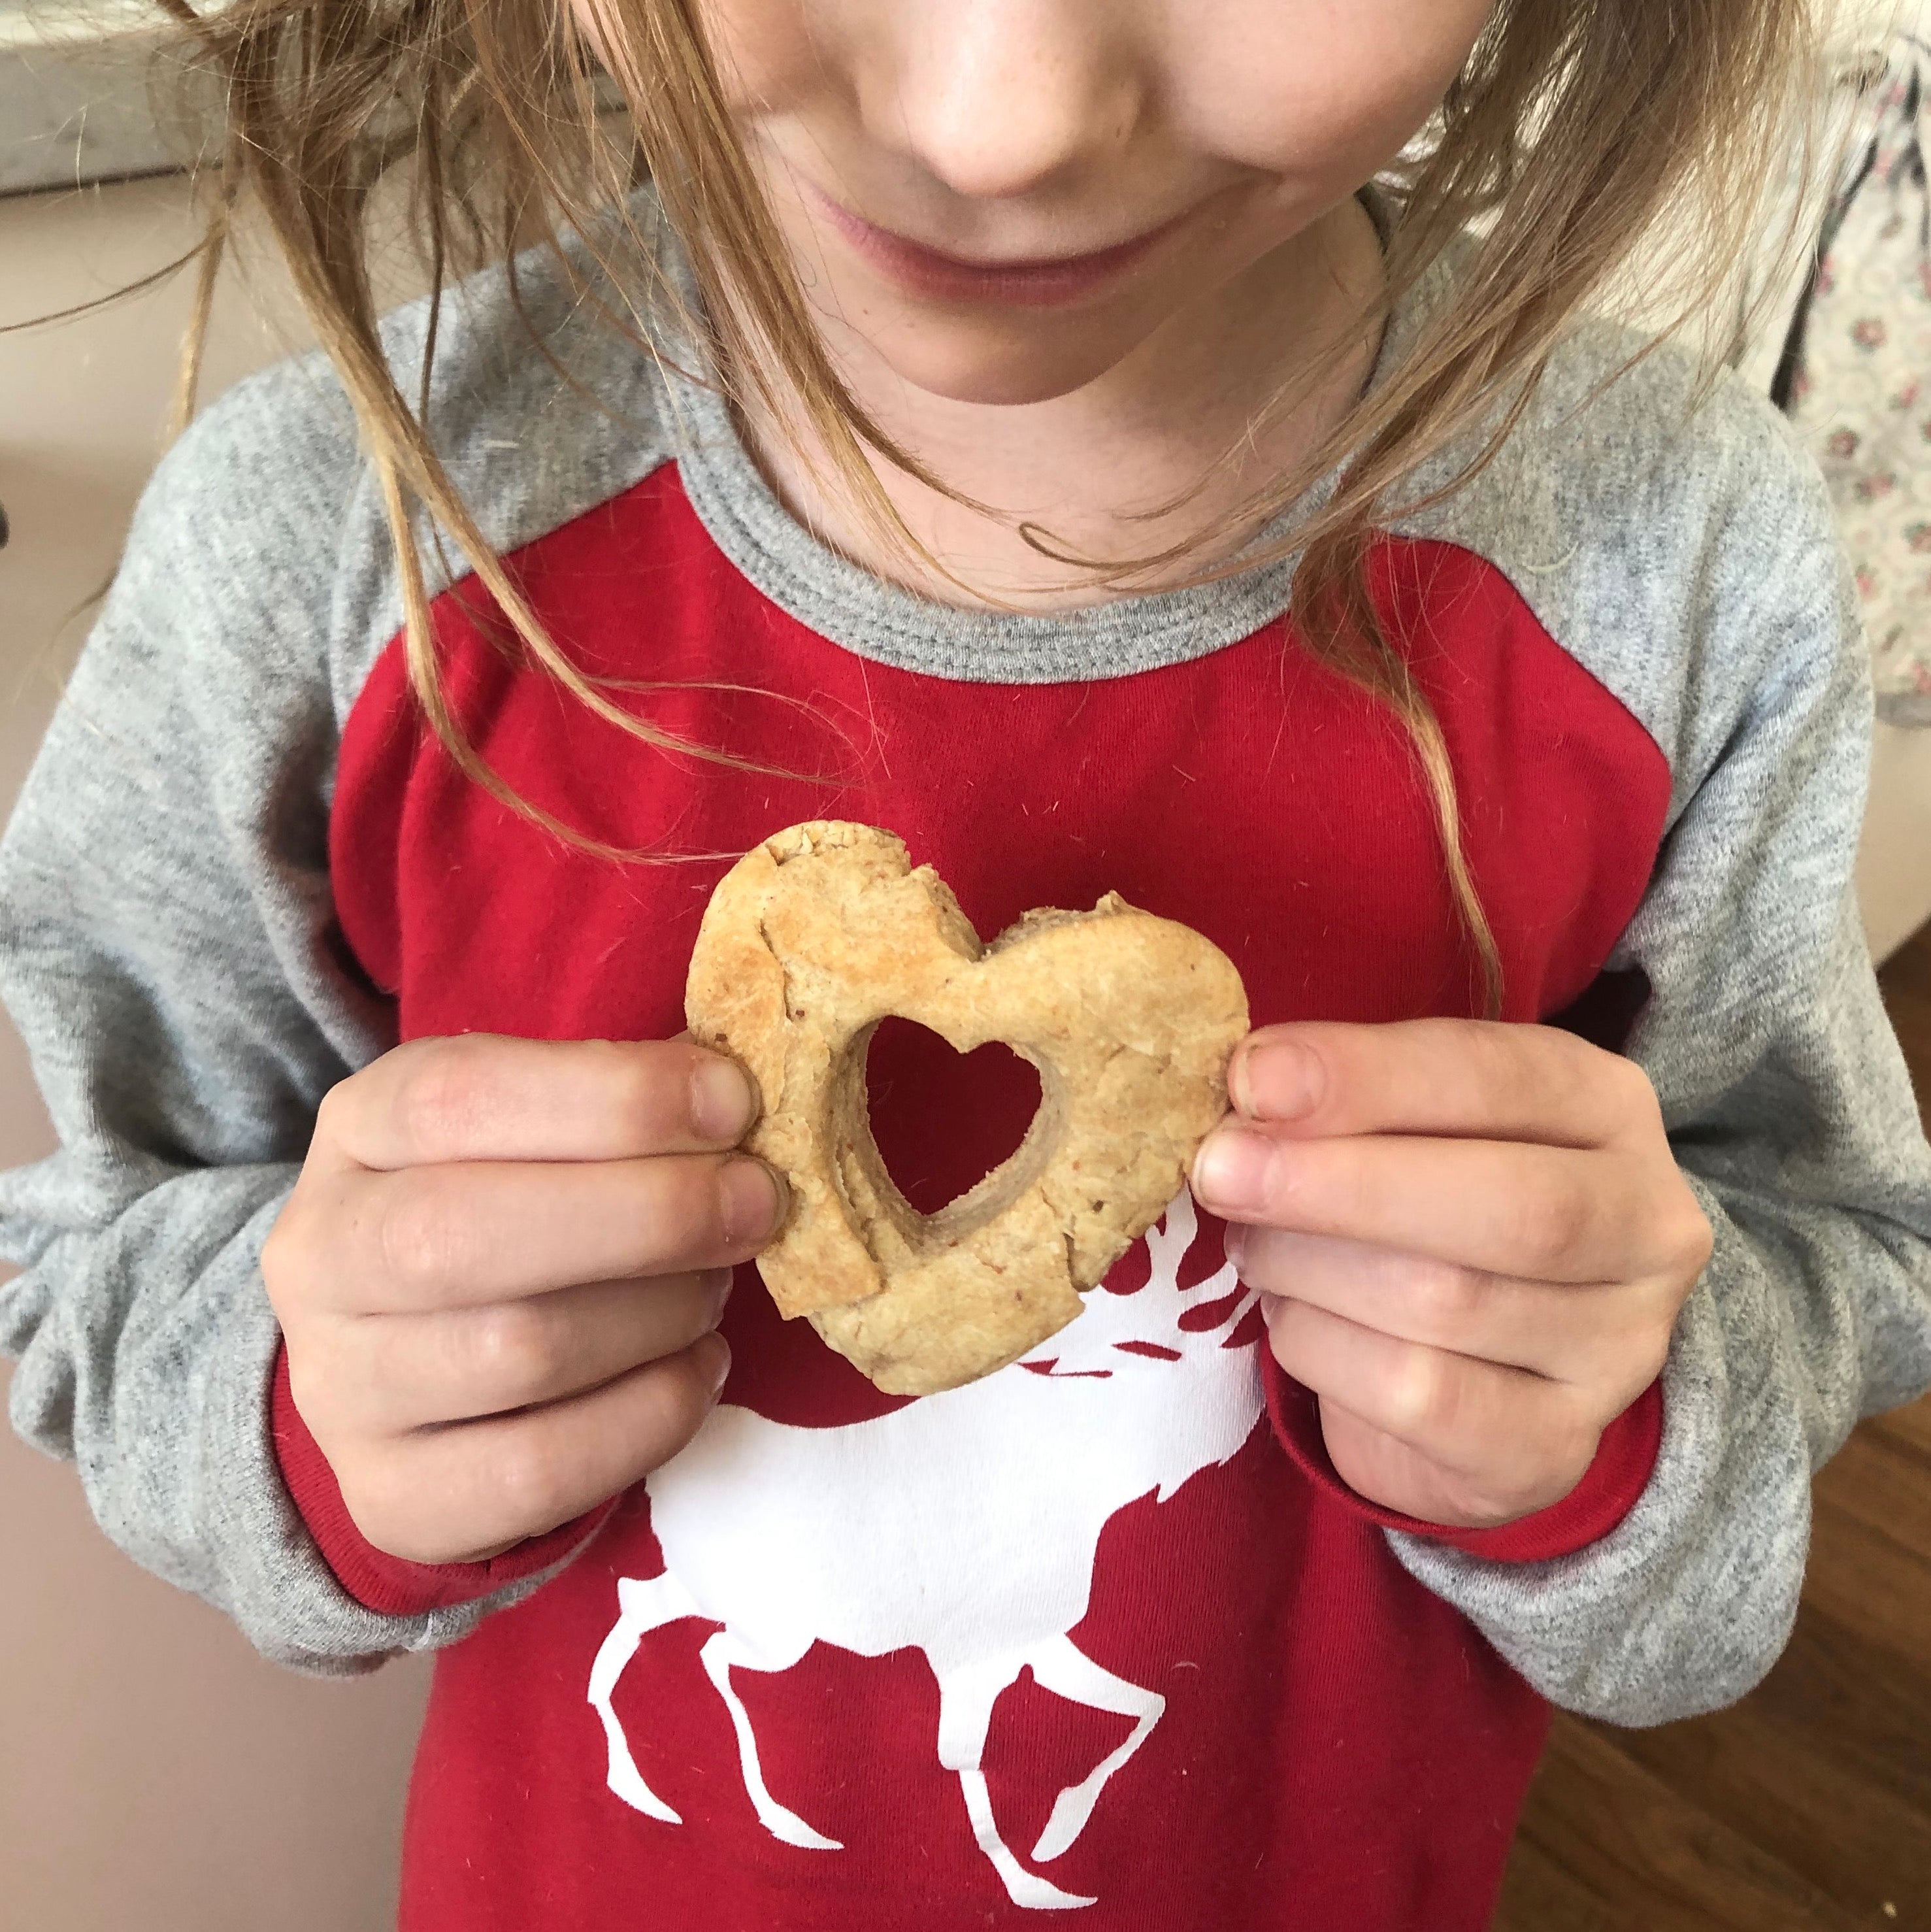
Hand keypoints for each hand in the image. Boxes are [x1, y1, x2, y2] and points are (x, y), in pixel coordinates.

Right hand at [262, 1034, 784, 1563]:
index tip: (735, 1103)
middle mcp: (320, 1255)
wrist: (411, 1352)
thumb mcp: (533, 1122)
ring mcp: (339, 1388)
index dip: (615, 1096)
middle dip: (650, 1214)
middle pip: (464, 1235)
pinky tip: (695, 1370)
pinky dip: (650, 1416)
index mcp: (357, 1129)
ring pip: (517, 1354)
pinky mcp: (389, 1498)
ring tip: (713, 1289)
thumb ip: (615, 1105)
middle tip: (756, 1204)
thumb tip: (736, 1098)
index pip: (457, 1095)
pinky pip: (537, 1474)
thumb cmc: (507, 1203)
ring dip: (660, 1314)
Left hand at [1190, 1020, 1711, 1528]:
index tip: (1252, 1079)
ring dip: (1311, 1268)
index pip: (1499, 1076)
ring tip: (1253, 1246)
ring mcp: (1618, 1349)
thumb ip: (1349, 1098)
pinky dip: (1322, 1348)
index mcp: (1607, 1106)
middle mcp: (1647, 1225)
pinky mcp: (1554, 1446)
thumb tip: (1252, 1085)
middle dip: (1338, 1184)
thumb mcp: (1410, 1124)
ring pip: (1446, 1303)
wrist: (1489, 1373)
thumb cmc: (1431, 1210)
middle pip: (1510, 1207)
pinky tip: (1291, 1319)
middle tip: (1220, 1170)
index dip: (1368, 1076)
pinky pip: (1417, 1397)